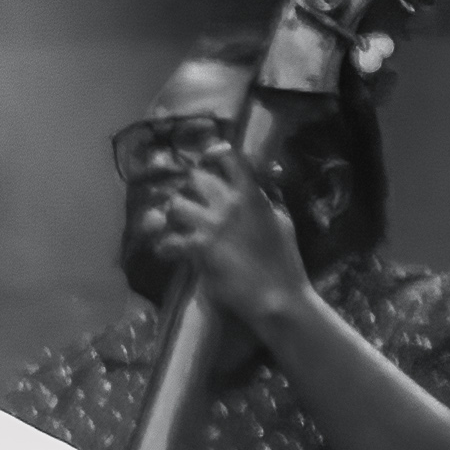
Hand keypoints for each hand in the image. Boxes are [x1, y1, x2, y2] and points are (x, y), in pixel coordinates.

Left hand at [174, 139, 321, 343]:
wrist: (278, 296)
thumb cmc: (285, 261)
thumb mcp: (282, 221)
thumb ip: (268, 199)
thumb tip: (261, 182)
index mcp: (251, 195)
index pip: (230, 158)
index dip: (216, 153)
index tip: (210, 156)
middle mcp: (229, 204)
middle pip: (196, 178)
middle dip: (190, 188)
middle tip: (190, 200)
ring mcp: (211, 226)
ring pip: (176, 205)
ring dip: (173, 215)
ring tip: (174, 225)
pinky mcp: (199, 249)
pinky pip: (169, 241)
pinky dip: (164, 247)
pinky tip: (166, 251)